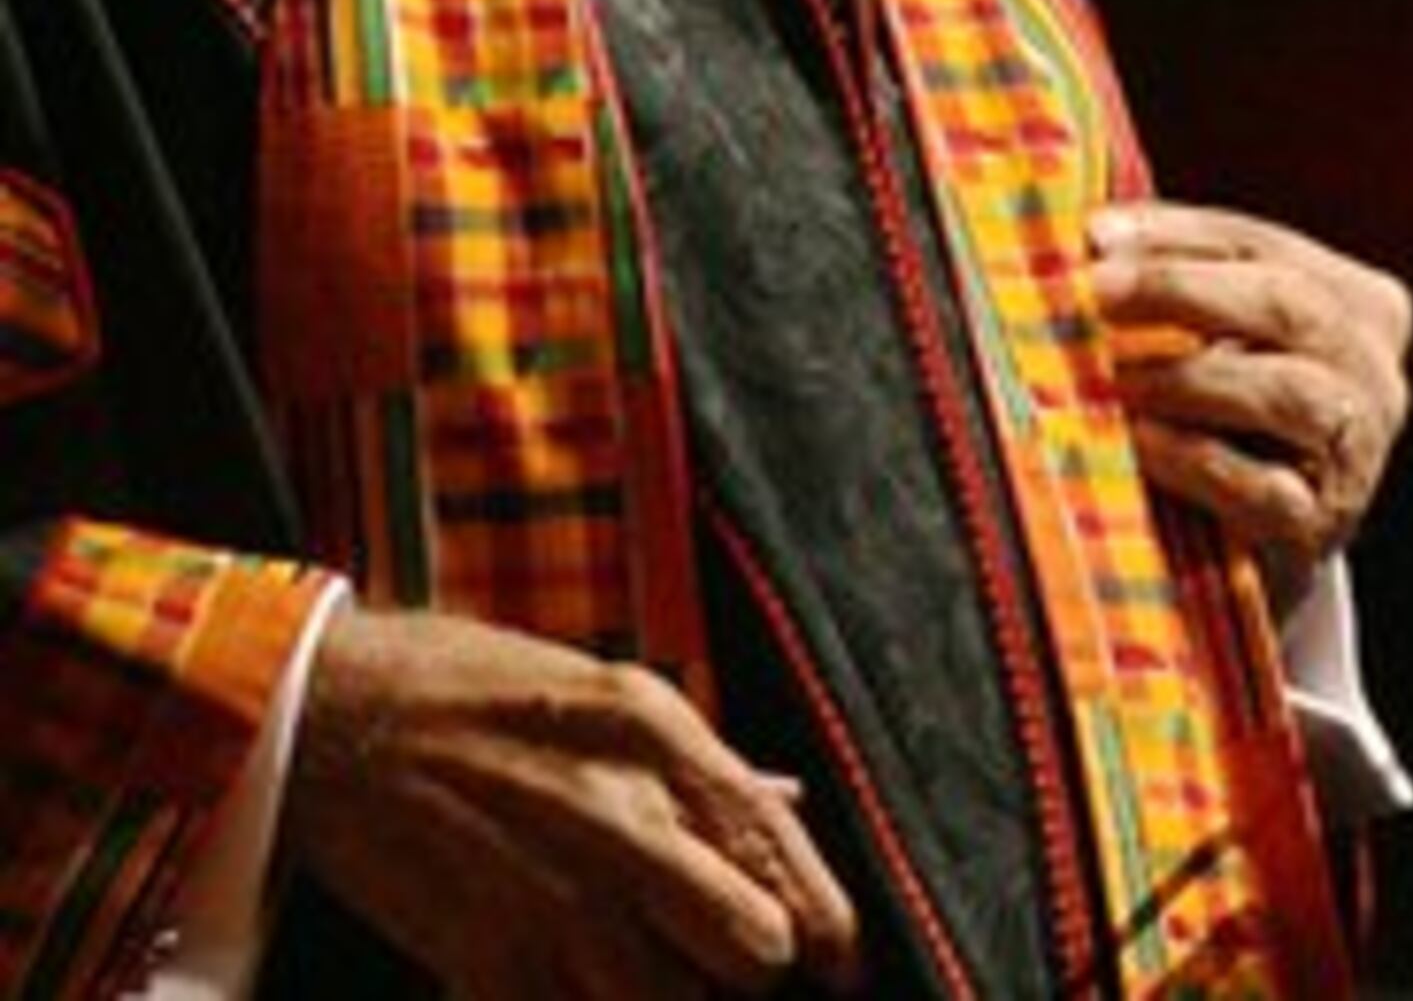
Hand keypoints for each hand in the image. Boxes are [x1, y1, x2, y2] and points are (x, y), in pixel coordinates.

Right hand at [284, 603, 863, 996]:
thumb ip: (702, 760)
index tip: (838, 968)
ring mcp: (550, 895)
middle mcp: (619, 820)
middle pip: (751, 948)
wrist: (327, 716)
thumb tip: (787, 801)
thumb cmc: (471, 689)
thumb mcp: (609, 693)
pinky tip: (574, 989)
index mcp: (660, 742)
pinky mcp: (480, 954)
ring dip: (668, 998)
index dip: (829, 928)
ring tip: (651, 979)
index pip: (781, 853)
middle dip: (753, 971)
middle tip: (731, 969)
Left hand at [1087, 200, 1412, 581]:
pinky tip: (1144, 443)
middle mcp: (1374, 368)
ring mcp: (1359, 446)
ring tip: (1116, 375)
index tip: (1098, 237)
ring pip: (1289, 392)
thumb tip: (1102, 234)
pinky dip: (1199, 459)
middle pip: (1288, 304)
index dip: (1181, 236)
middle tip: (1100, 293)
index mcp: (1360, 302)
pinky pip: (1265, 487)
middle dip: (1184, 290)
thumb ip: (1184, 276)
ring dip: (1190, 376)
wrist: (1278, 534)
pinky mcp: (1323, 521)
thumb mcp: (1231, 334)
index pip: (1266, 246)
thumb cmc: (1241, 416)